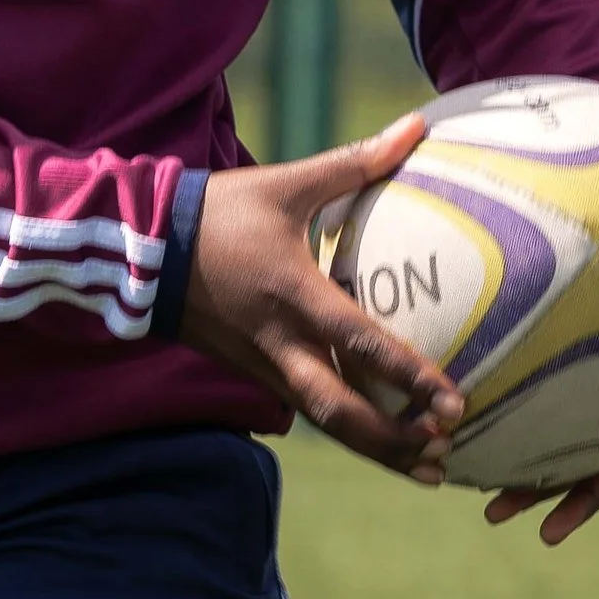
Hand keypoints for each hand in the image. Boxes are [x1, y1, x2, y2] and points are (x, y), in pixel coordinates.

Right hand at [179, 117, 465, 479]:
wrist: (144, 248)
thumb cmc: (220, 211)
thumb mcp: (286, 184)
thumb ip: (354, 163)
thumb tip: (416, 128)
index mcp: (294, 294)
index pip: (361, 343)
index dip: (410, 375)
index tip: (454, 402)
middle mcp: (280, 342)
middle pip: (341, 413)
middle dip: (393, 441)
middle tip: (445, 453)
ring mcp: (262, 364)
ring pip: (325, 423)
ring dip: (376, 450)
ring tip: (428, 470)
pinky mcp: (251, 371)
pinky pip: (306, 409)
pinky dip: (348, 430)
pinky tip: (383, 442)